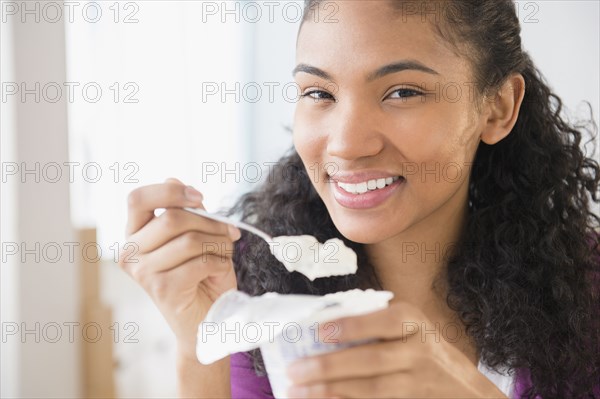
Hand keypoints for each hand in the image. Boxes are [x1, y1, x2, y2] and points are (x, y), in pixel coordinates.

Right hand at [119, 178, 240, 357]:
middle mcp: (130, 253)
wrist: (207, 321)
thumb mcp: (196, 237)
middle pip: (172, 217)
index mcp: (134, 235)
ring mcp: (143, 273)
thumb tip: (172, 179)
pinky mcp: (162, 289)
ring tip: (224, 255)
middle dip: (210, 222)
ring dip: (219, 244)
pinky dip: (219, 263)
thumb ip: (185, 211)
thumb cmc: (202, 276)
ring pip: (189, 239)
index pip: (137, 198)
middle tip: (230, 232)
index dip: (170, 191)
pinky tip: (217, 272)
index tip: (199, 197)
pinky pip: (200, 262)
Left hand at [286, 302, 507, 397]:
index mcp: (414, 323)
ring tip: (299, 391)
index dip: (352, 326)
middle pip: (373, 360)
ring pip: (372, 390)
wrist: (464, 390)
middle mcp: (420, 352)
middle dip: (330, 367)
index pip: (384, 321)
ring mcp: (419, 384)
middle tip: (295, 369)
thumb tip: (320, 328)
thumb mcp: (408, 327)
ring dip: (332, 391)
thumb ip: (373, 323)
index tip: (319, 331)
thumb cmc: (424, 350)